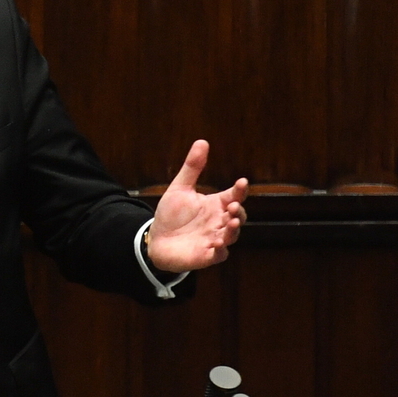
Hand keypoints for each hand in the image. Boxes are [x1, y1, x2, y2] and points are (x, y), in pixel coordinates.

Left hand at [148, 140, 247, 271]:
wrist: (156, 239)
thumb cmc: (171, 214)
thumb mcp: (180, 188)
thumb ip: (192, 167)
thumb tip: (202, 141)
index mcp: (216, 205)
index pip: (234, 195)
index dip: (240, 190)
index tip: (242, 182)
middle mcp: (219, 221)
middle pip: (238, 215)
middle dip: (238, 211)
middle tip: (232, 205)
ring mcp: (215, 238)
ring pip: (232, 235)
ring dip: (233, 230)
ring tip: (230, 223)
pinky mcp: (208, 255)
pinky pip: (219, 254)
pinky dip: (220, 249)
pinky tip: (217, 243)